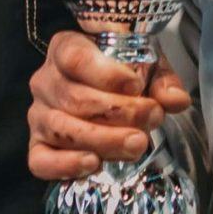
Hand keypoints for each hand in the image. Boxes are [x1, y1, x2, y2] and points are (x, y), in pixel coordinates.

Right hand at [26, 30, 191, 181]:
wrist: (103, 95)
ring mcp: (38, 115)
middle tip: (152, 117)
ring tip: (137, 143)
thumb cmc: (123, 74)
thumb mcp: (146, 67)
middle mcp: (45, 80)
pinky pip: (40, 161)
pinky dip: (66, 165)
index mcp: (65, 48)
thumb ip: (161, 80)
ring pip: (63, 130)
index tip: (136, 85)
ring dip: (104, 140)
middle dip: (119, 112)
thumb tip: (176, 99)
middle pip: (75, 99)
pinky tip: (95, 163)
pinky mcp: (37, 147)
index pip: (76, 58)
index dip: (106, 74)